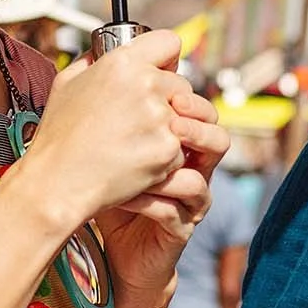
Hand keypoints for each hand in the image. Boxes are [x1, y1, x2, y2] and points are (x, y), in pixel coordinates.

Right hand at [10, 33, 214, 231]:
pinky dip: (164, 159)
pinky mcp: (167, 149)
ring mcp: (159, 117)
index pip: (169, 43)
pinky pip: (181, 149)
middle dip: (167, 101)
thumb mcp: (66, 83)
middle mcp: (145, 84)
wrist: (58, 182)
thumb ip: (93, 60)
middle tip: (139, 120)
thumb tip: (106, 49)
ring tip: (135, 143)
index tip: (159, 72)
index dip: (165, 59)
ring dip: (167, 131)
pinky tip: (137, 161)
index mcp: (122, 63)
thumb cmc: (59, 137)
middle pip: (180, 84)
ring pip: (183, 118)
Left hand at [98, 89, 227, 292]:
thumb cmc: (111, 191)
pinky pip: (175, 211)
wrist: (114, 246)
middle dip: (196, 124)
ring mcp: (190, 202)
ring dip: (175, 164)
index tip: (162, 84)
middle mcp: (193, 171)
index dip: (188, 96)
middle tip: (170, 118)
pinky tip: (125, 195)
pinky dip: (150, 200)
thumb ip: (109, 109)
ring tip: (151, 158)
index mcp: (179, 145)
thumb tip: (90, 61)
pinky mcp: (180, 229)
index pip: (199, 112)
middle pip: (217, 139)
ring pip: (201, 177)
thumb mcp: (107, 146)